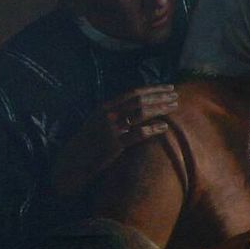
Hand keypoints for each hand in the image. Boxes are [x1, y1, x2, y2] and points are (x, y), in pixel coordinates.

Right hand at [53, 84, 177, 195]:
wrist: (73, 162)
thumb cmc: (89, 143)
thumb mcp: (99, 122)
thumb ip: (116, 113)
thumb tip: (139, 106)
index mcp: (104, 107)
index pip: (133, 93)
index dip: (153, 89)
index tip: (168, 87)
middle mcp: (108, 114)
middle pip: (139, 101)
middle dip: (160, 97)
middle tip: (176, 95)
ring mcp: (111, 129)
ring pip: (140, 114)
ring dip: (160, 108)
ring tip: (174, 106)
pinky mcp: (114, 145)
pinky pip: (138, 134)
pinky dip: (153, 129)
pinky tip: (165, 127)